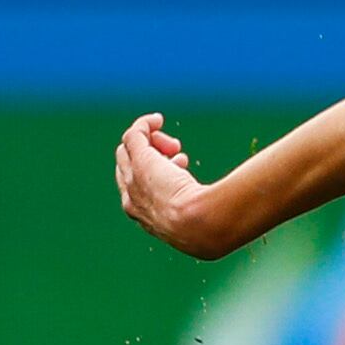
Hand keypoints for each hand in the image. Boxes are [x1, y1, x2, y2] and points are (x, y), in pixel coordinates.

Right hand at [114, 111, 225, 257]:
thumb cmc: (201, 225)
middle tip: (176, 149)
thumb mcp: (196, 217)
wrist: (195, 225)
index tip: (179, 160)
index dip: (156, 168)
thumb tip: (214, 207)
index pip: (137, 184)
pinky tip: (158, 119)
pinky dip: (145, 124)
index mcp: (139, 214)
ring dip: (152, 141)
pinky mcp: (140, 159)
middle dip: (152, 152)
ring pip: (130, 150)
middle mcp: (130, 198)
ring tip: (176, 147)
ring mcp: (132, 179)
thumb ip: (196, 208)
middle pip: (130, 165)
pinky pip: (134, 134)